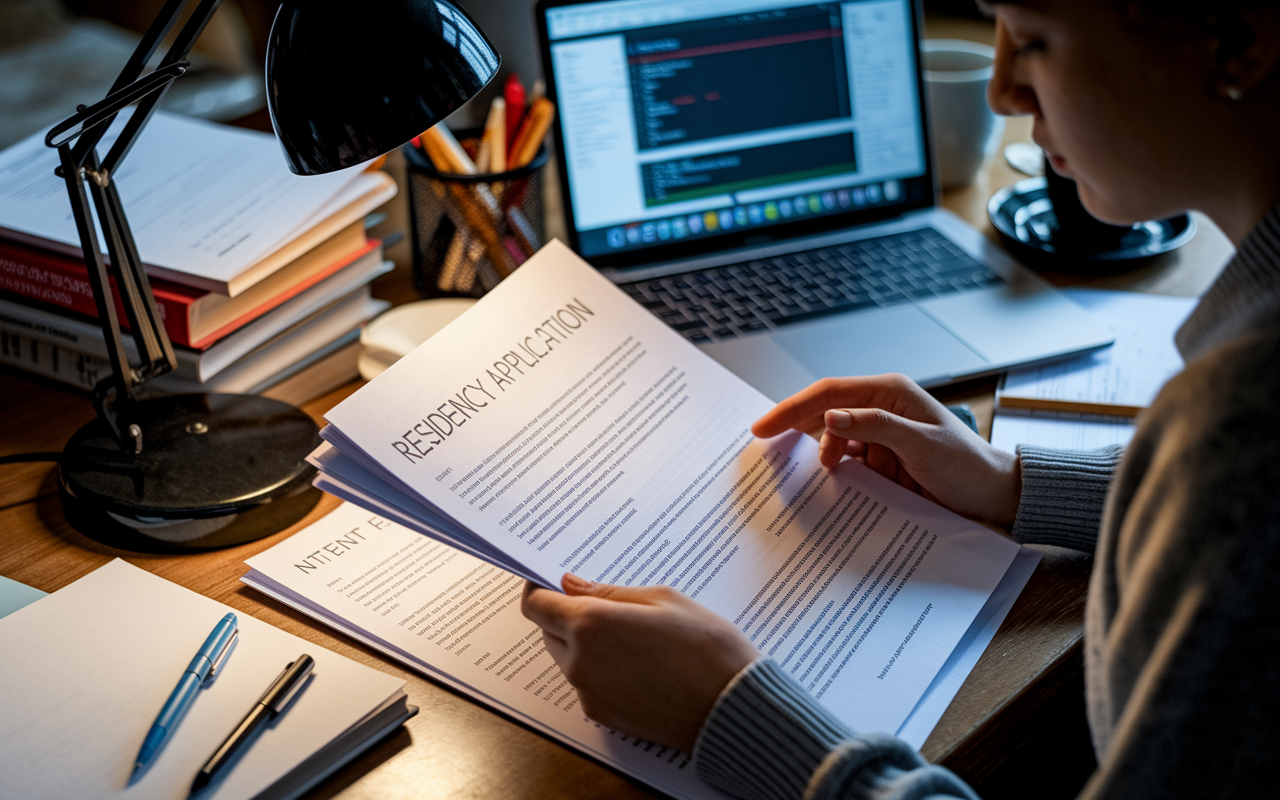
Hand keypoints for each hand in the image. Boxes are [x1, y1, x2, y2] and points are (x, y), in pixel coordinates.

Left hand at [521, 574, 757, 751]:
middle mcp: (580, 661)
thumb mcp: (662, 599)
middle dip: (565, 615)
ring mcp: (588, 692)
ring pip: (567, 658)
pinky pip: (586, 683)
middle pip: (548, 631)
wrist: (731, 706)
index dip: (539, 589)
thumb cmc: (705, 647)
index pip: (536, 604)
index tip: (552, 581)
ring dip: (583, 643)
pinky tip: (638, 663)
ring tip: (630, 636)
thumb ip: (608, 592)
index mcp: (591, 624)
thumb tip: (570, 585)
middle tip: (605, 607)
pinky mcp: (602, 715)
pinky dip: (599, 669)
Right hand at [752, 374, 1020, 527]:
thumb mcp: (924, 445)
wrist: (995, 498)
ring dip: (812, 453)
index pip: (828, 393)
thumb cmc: (967, 467)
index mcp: (890, 392)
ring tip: (794, 472)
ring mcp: (879, 434)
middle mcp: (880, 408)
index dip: (791, 408)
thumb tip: (830, 417)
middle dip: (791, 426)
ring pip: (829, 437)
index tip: (762, 428)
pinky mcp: (881, 459)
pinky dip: (829, 470)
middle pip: (823, 410)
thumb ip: (877, 427)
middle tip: (760, 446)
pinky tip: (822, 483)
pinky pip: (844, 460)